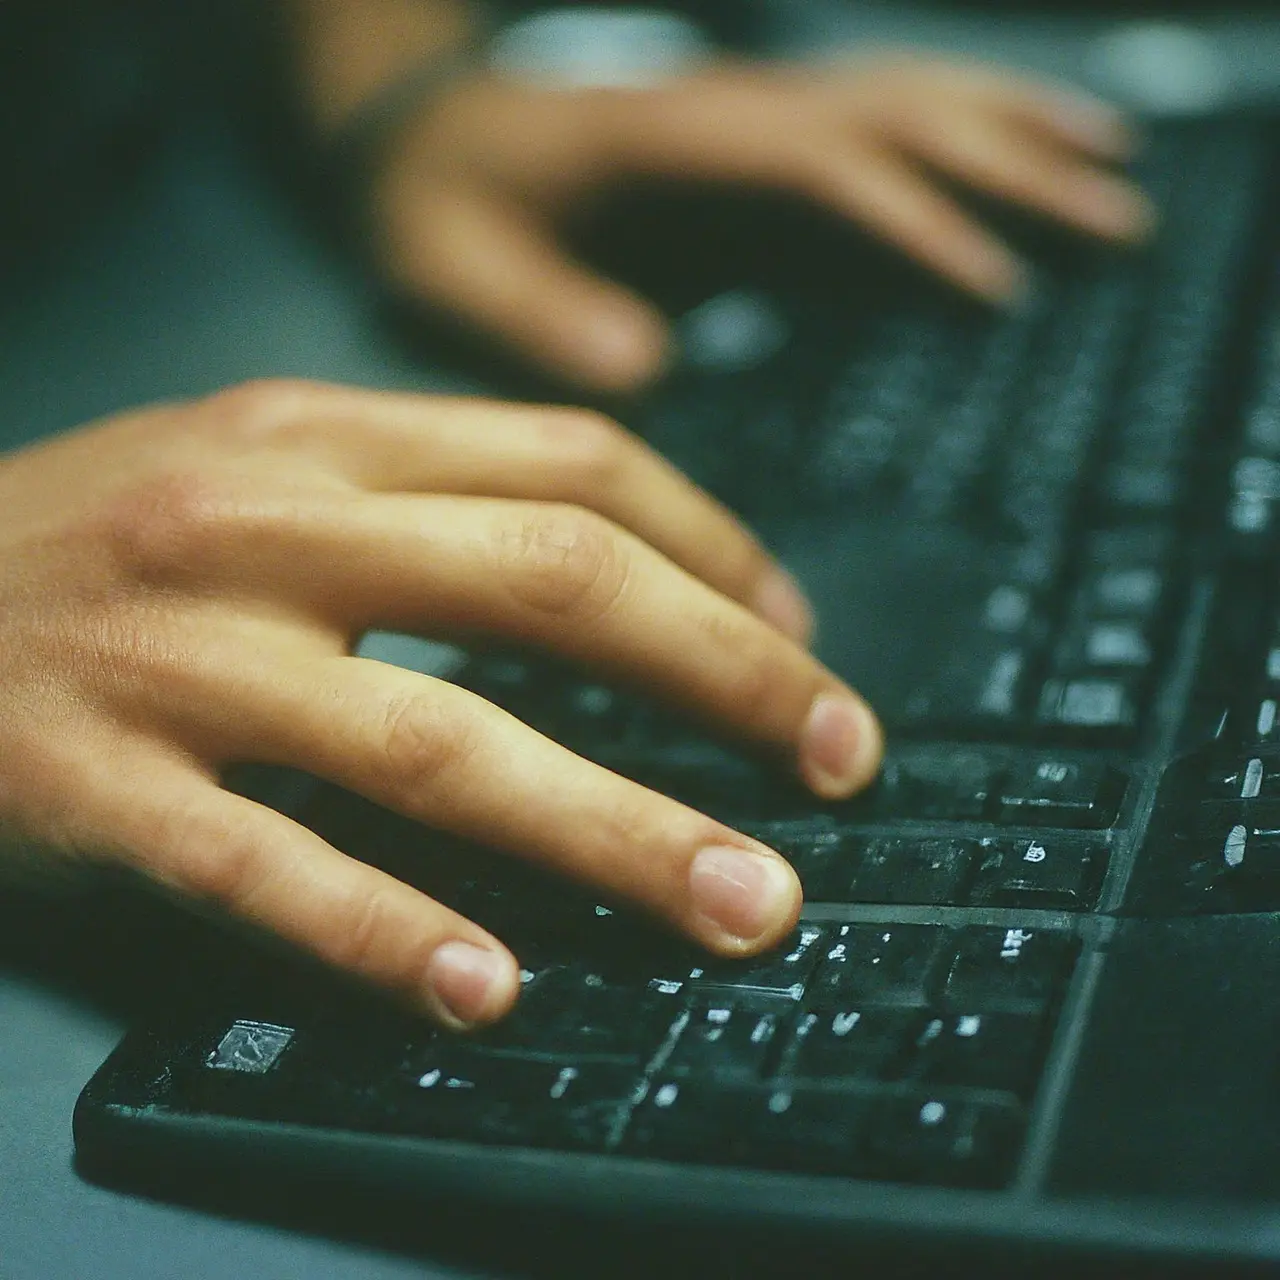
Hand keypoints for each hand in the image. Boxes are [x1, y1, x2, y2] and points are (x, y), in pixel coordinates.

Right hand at [0, 381, 880, 1026]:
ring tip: (740, 901)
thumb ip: (423, 494)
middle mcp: (264, 529)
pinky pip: (265, 872)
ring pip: (436, 743)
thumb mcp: (257, 461)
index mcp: (318, 438)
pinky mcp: (92, 793)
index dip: (714, 546)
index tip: (794, 634)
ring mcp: (179, 663)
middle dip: (722, 673)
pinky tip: (492, 985)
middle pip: (549, 582)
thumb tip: (616, 567)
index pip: (570, 463)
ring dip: (611, 828)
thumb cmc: (93, 539)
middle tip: (836, 759)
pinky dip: (386, 932)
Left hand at [366, 55, 1154, 392]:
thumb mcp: (450, 262)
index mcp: (663, 145)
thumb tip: (647, 366)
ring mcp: (742, 125)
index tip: (997, 291)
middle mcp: (721, 117)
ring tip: (1110, 171)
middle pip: (891, 119)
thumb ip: (534, 311)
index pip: (817, 169)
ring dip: (1007, 133)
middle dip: (1008, 166)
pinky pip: (872, 136)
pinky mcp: (749, 155)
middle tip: (1115, 222)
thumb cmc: (432, 202)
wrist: (416, 131)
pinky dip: (954, 147)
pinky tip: (1009, 166)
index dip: (911, 223)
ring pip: (898, 106)